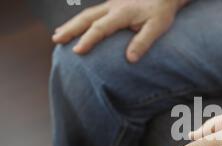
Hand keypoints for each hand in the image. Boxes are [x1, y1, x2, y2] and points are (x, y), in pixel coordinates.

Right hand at [52, 0, 188, 62]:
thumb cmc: (161, 12)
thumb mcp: (157, 27)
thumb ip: (143, 42)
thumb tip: (130, 59)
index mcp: (122, 13)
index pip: (100, 27)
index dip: (88, 39)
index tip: (77, 51)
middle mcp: (112, 6)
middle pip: (86, 17)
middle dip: (70, 29)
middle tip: (56, 40)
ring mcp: (111, 4)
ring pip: (86, 14)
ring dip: (71, 24)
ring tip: (58, 35)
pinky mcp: (112, 5)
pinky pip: (92, 13)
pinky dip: (80, 21)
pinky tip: (75, 27)